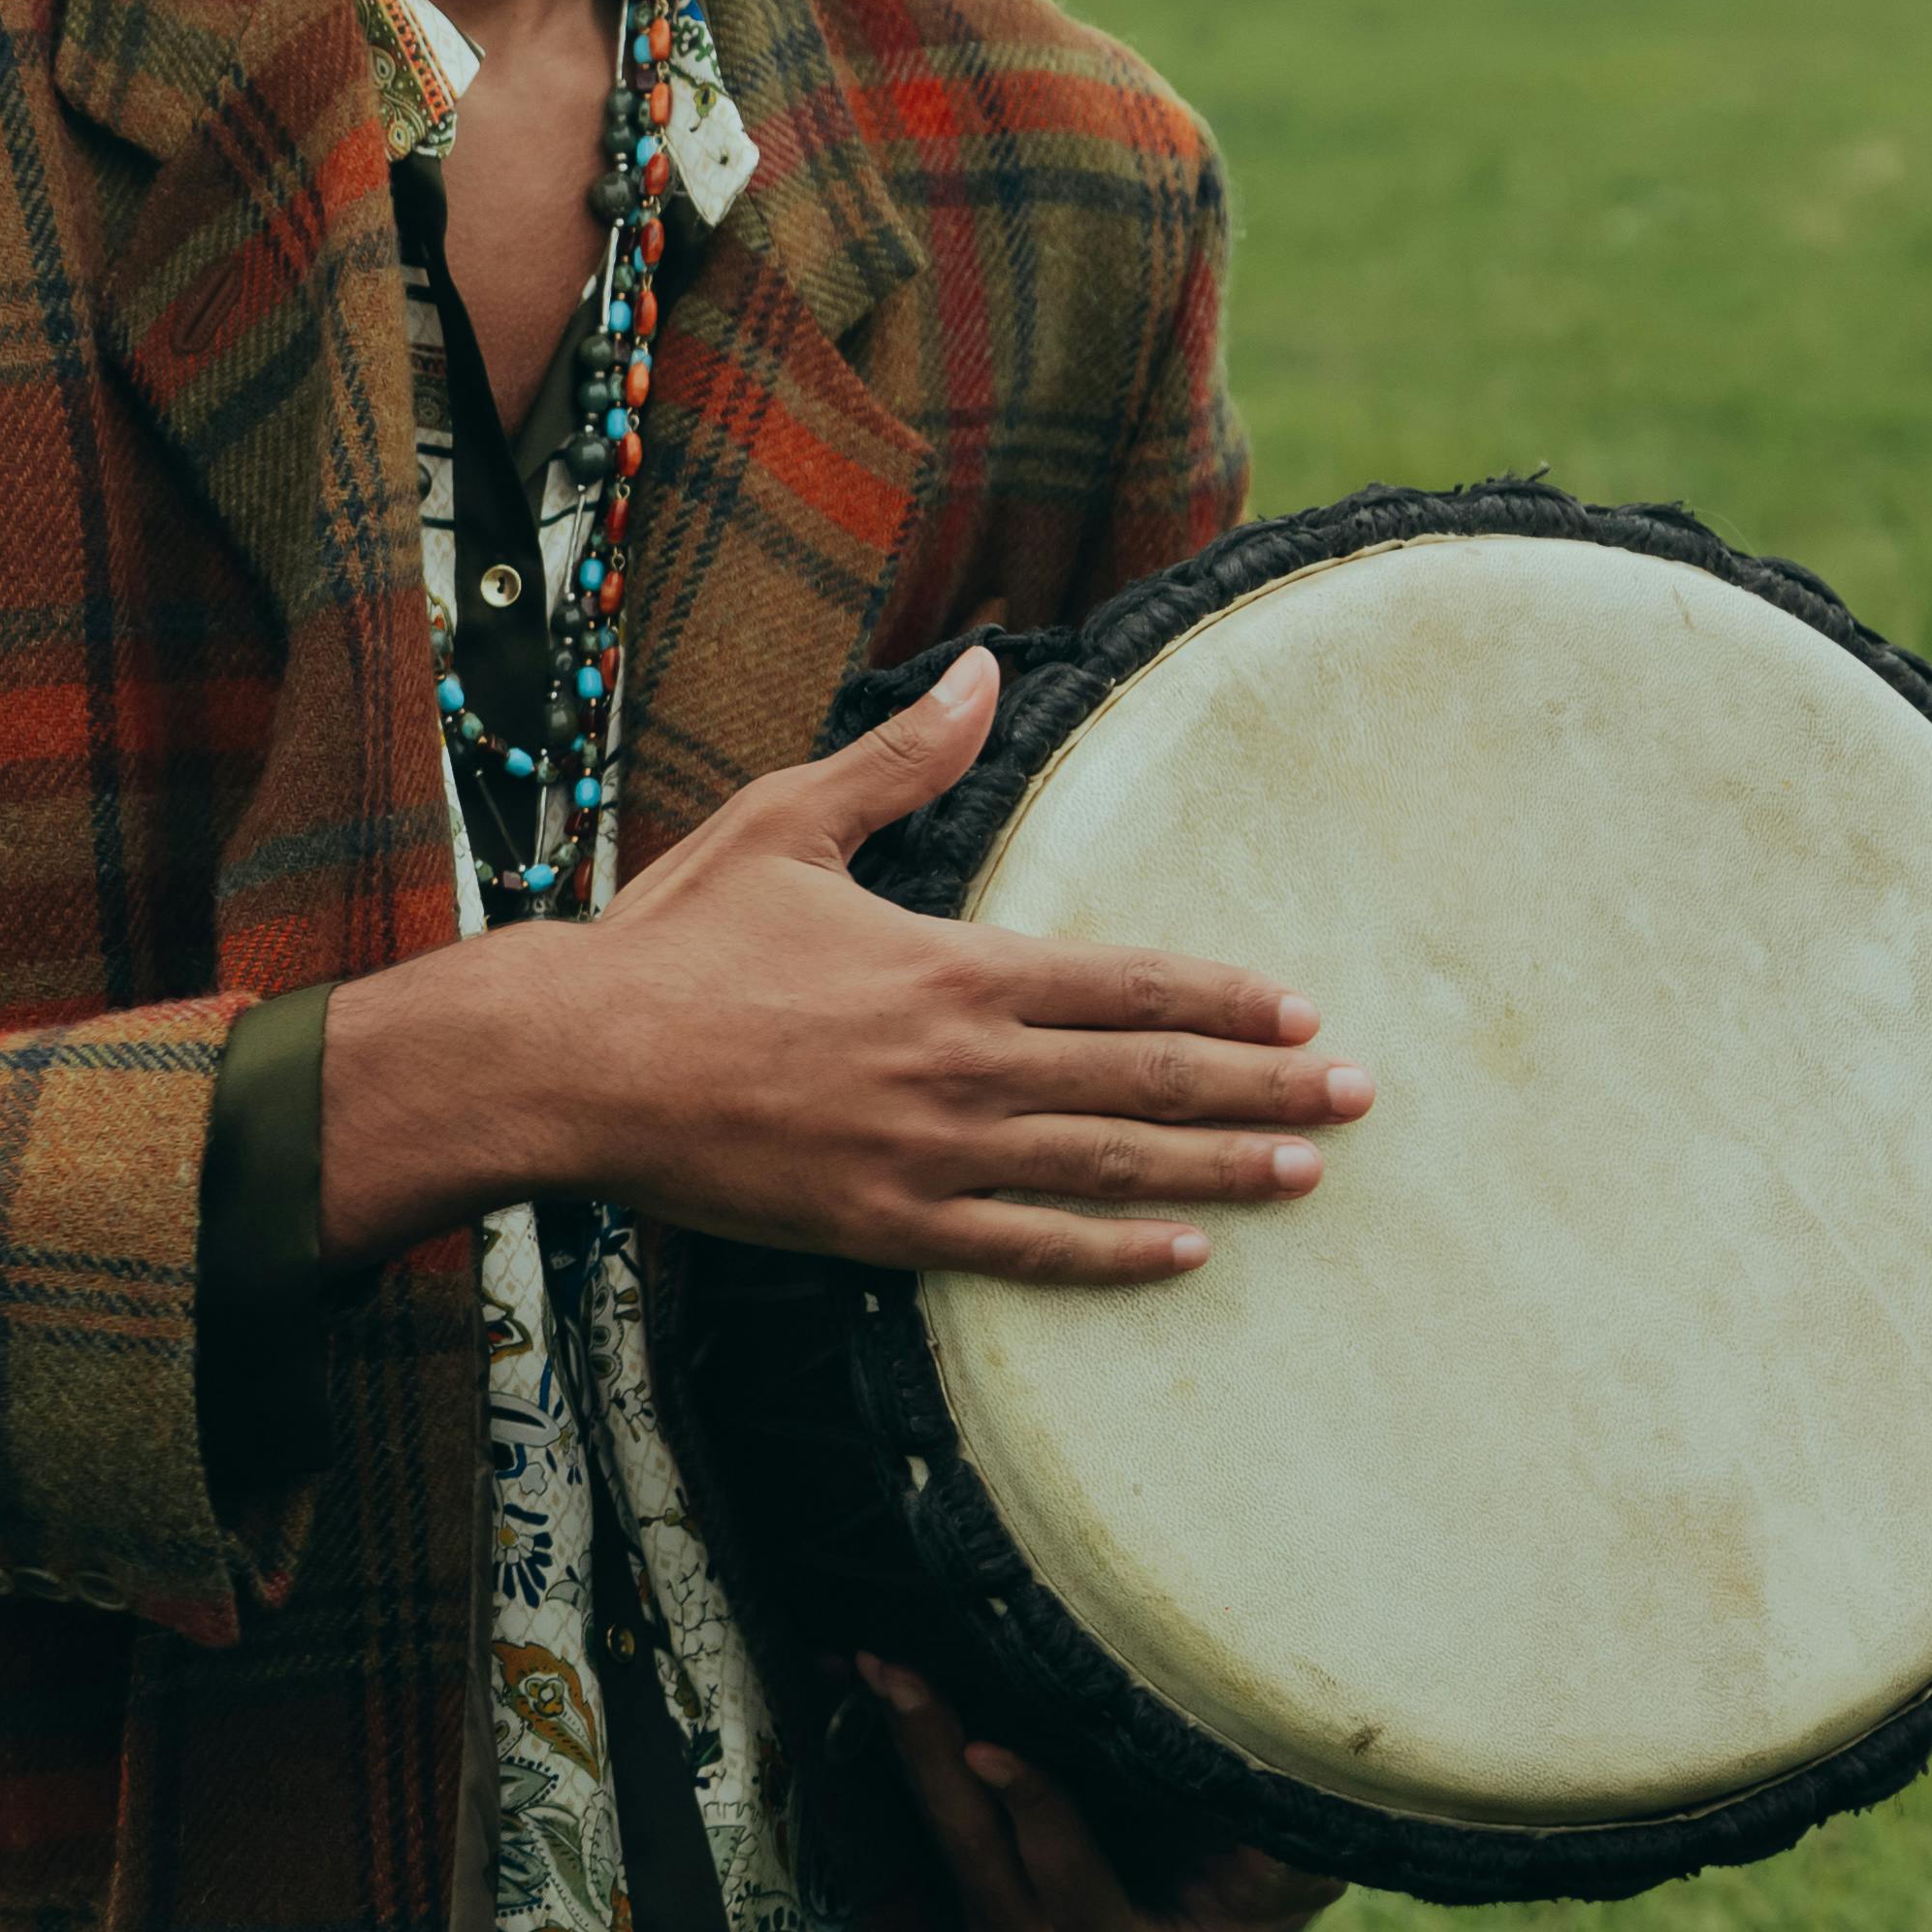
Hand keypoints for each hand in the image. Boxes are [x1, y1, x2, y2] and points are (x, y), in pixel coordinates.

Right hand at [316, 645, 1375, 1273]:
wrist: (571, 1066)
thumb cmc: (671, 940)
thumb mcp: (785, 824)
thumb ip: (899, 762)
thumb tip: (978, 673)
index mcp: (948, 966)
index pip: (1126, 984)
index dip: (1225, 999)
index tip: (1306, 1011)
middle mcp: (961, 1066)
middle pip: (1144, 1080)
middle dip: (1263, 1088)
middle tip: (1360, 1101)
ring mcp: (927, 1155)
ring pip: (1105, 1167)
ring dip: (1215, 1172)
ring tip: (1305, 1173)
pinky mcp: (883, 1227)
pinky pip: (1023, 1250)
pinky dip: (1111, 1256)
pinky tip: (1181, 1258)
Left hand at [861, 1657, 1341, 1931]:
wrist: (1233, 1856)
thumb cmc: (1273, 1864)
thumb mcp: (1300, 1862)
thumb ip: (1279, 1854)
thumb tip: (1260, 1803)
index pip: (1085, 1919)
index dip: (1042, 1834)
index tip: (997, 1751)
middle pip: (983, 1871)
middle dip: (939, 1770)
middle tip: (907, 1681)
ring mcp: (1005, 1912)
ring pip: (946, 1837)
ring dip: (909, 1748)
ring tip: (881, 1665)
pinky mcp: (979, 1864)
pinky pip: (932, 1805)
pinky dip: (894, 1740)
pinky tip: (851, 1672)